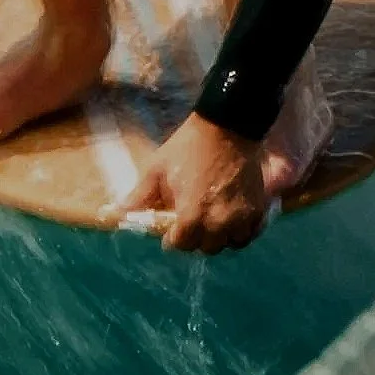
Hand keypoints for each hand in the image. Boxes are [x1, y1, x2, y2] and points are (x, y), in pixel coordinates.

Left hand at [123, 112, 273, 253]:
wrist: (228, 127)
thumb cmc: (189, 147)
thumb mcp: (158, 169)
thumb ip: (140, 196)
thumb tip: (117, 213)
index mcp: (192, 214)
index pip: (181, 245)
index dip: (172, 238)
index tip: (170, 229)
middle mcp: (219, 222)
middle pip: (205, 248)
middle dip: (194, 238)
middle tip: (190, 222)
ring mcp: (241, 217)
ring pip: (228, 243)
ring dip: (218, 237)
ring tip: (210, 221)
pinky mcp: (257, 209)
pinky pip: (248, 234)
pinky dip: (239, 232)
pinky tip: (230, 221)